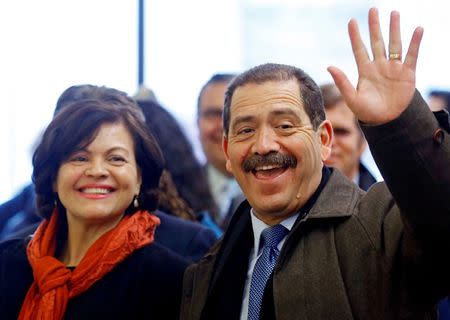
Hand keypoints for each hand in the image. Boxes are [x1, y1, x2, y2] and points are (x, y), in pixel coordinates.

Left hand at [327, 8, 423, 124]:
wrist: (386, 122)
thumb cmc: (367, 112)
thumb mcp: (352, 98)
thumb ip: (342, 82)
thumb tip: (329, 66)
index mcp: (364, 71)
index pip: (359, 49)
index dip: (355, 36)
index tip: (351, 21)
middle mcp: (379, 66)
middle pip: (376, 42)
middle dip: (375, 26)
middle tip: (373, 9)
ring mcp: (393, 68)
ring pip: (394, 44)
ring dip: (394, 29)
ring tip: (394, 13)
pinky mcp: (407, 73)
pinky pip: (412, 55)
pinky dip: (415, 43)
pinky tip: (417, 29)